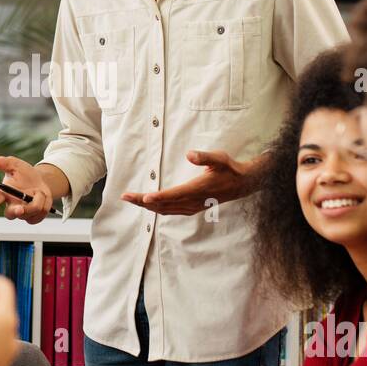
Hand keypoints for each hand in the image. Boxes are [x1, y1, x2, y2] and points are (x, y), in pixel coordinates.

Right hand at [0, 155, 53, 222]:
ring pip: (31, 210)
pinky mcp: (32, 218)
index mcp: (4, 193)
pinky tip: (43, 199)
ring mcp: (22, 214)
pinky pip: (40, 215)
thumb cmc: (24, 174)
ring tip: (39, 190)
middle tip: (20, 209)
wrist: (39, 182)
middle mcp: (11, 206)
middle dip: (16, 212)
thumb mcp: (16, 165)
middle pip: (10, 214)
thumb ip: (5, 163)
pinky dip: (45, 204)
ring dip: (39, 198)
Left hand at [121, 150, 254, 215]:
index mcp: (197, 189)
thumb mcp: (219, 158)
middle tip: (125, 196)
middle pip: (163, 205)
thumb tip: (189, 154)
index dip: (157, 197)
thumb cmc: (229, 168)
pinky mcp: (192, 208)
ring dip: (147, 206)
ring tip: (131, 200)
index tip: (143, 197)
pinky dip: (157, 209)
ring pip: (165, 210)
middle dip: (142, 202)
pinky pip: (170, 211)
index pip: (173, 195)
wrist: (241, 184)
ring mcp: (192, 207)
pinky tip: (149, 205)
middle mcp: (193, 202)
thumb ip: (204, 157)